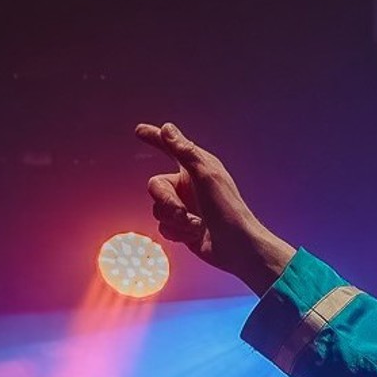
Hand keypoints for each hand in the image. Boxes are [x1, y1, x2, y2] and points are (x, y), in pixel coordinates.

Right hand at [133, 122, 294, 294]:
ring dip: (175, 220)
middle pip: (156, 186)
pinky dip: (178, 233)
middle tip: (180, 211)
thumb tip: (168, 128)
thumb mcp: (206, 176)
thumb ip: (185, 152)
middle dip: (166, 201)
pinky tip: (195, 236)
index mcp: (196, 167)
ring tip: (196, 226)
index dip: (155, 138)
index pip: (170, 148)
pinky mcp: (183, 226)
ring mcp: (185, 206)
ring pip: (158, 209)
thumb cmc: (228, 210)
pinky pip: (164, 227)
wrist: (236, 247)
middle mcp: (188, 185)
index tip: (139, 131)